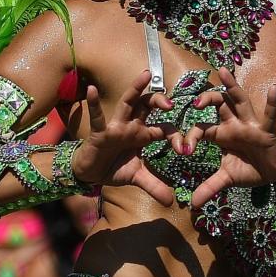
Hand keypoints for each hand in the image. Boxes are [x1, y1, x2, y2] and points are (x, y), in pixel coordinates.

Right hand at [73, 70, 175, 205]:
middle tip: (171, 103)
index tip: (185, 149)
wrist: (90, 173)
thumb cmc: (113, 168)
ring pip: (128, 103)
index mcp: (143, 134)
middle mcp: (132, 125)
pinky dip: (93, 103)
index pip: (164, 129)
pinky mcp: (100, 132)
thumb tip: (170, 201)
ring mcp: (116, 126)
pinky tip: (91, 90)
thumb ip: (154, 186)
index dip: (176, 136)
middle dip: (160, 101)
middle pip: (148, 106)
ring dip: (136, 89)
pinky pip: (97, 116)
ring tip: (144, 75)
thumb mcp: (136, 177)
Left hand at [184, 68, 275, 206]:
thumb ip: (210, 187)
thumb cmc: (251, 168)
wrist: (275, 173)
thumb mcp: (227, 178)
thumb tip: (193, 204)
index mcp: (222, 133)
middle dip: (207, 99)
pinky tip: (273, 89)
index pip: (202, 127)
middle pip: (218, 104)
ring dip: (232, 87)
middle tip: (195, 101)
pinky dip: (271, 103)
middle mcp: (234, 124)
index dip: (191, 136)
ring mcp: (250, 125)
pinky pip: (268, 116)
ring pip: (239, 101)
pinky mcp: (266, 131)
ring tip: (224, 71)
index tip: (184, 149)